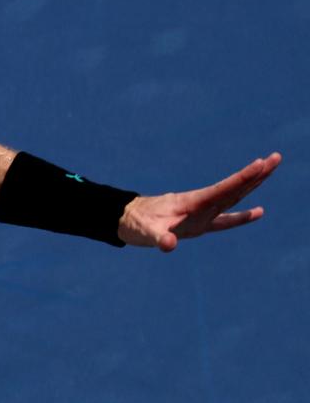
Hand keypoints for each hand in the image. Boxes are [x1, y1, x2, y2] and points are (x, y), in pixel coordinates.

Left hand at [118, 153, 281, 251]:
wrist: (126, 219)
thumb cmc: (137, 224)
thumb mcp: (146, 233)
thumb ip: (159, 238)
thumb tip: (169, 245)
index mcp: (193, 203)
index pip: (224, 189)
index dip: (243, 178)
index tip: (262, 163)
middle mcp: (201, 205)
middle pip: (234, 188)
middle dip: (255, 174)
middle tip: (276, 158)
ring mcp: (201, 213)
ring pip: (232, 196)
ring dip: (252, 184)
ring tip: (271, 170)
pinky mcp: (198, 222)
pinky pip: (225, 218)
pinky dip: (242, 215)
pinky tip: (258, 211)